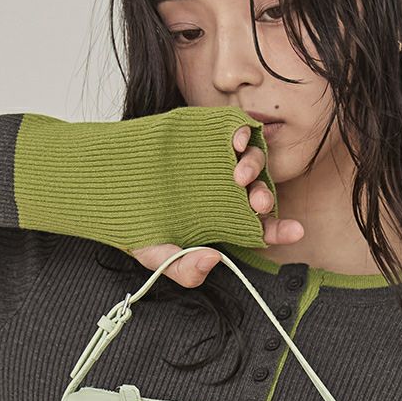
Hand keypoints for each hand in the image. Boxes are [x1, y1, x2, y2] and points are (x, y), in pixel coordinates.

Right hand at [129, 124, 303, 287]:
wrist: (106, 185)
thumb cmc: (136, 222)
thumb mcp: (156, 256)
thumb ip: (183, 269)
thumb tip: (212, 262)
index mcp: (221, 221)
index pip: (258, 228)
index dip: (279, 229)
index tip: (295, 231)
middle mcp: (225, 192)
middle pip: (259, 192)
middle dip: (265, 197)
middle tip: (258, 202)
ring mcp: (216, 163)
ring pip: (252, 160)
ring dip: (255, 166)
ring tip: (240, 174)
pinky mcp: (204, 137)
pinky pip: (233, 131)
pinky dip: (241, 132)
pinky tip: (237, 140)